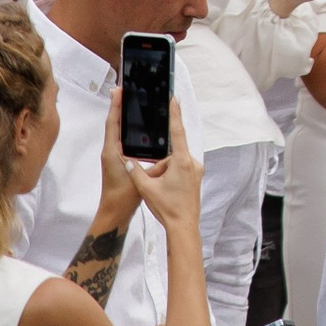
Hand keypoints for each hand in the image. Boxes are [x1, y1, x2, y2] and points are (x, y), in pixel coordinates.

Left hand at [90, 91, 144, 233]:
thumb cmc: (124, 196)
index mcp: (112, 151)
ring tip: (128, 101)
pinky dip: (124, 128)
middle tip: (124, 89)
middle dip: (118, 105)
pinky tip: (133, 126)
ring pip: (115, 130)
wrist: (114, 212)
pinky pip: (119, 139)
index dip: (116, 105)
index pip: (113, 122)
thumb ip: (158, 165)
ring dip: (120, 115)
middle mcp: (110, 151)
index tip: (119, 90)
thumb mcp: (142, 178)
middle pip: (113, 122)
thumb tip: (172, 154)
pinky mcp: (118, 160)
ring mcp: (113, 155)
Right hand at [121, 98, 203, 236]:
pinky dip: (170, 177)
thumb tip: (129, 161)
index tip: (173, 98)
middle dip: (159, 165)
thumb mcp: (146, 188)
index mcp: (181, 161)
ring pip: (174, 163)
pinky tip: (166, 192)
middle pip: (171, 154)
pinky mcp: (196, 178)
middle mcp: (192, 163)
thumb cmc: (167, 208)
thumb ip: (136, 172)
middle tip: (154, 182)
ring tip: (160, 191)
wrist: (184, 227)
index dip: (174, 114)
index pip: (177, 131)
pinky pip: (180, 170)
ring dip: (164, 172)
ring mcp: (196, 171)